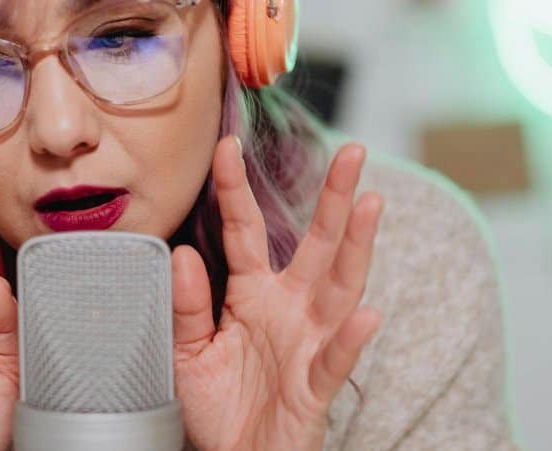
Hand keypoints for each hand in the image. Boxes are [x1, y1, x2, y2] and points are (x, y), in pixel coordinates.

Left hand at [171, 137, 383, 450]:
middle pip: (318, 245)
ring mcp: (308, 344)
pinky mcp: (315, 387)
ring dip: (356, 247)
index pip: (245, 232)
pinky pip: (333, 361)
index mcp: (253, 294)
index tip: (226, 145)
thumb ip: (185, 306)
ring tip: (370, 204)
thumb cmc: (215, 407)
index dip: (236, 189)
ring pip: (340, 288)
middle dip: (335, 198)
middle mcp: (289, 310)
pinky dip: (350, 340)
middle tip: (352, 151)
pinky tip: (367, 314)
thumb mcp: (186, 352)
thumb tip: (181, 254)